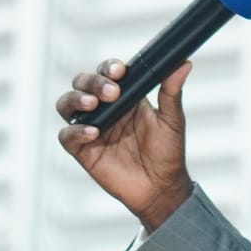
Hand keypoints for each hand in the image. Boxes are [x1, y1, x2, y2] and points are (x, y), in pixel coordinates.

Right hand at [54, 59, 193, 230]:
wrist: (161, 187)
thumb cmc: (168, 152)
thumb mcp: (172, 120)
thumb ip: (172, 92)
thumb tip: (184, 63)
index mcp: (124, 96)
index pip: (107, 72)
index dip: (108, 67)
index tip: (119, 71)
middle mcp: (104, 109)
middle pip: (82, 83)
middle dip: (92, 82)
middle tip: (111, 92)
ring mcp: (90, 128)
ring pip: (66, 104)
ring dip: (75, 99)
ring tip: (92, 105)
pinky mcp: (82, 150)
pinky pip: (66, 136)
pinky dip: (75, 131)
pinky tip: (93, 133)